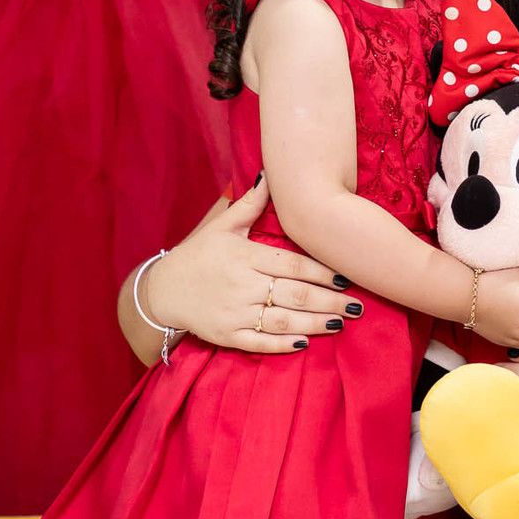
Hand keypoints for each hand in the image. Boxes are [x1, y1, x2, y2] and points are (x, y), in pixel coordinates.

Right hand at [146, 175, 363, 353]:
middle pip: (295, 295)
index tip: (348, 278)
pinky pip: (258, 344)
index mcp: (244, 256)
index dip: (323, 272)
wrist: (160, 290)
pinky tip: (305, 343)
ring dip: (315, 323)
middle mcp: (241, 285)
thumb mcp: (221, 227)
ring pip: (282, 321)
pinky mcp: (225, 336)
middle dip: (330, 301)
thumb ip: (249, 204)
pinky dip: (282, 345)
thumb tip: (270, 173)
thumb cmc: (196, 255)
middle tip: (358, 306)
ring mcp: (233, 313)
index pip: (292, 265)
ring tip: (341, 323)